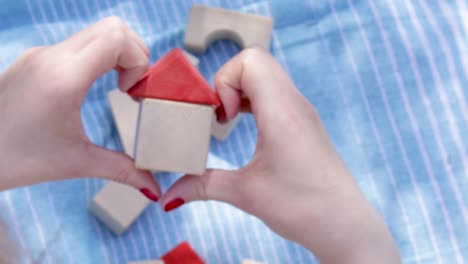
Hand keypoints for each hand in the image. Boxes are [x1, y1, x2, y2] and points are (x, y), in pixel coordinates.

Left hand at [0, 17, 160, 199]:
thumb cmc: (13, 159)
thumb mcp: (75, 163)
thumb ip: (122, 170)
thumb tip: (153, 187)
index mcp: (63, 78)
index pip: (117, 39)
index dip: (138, 61)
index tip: (131, 92)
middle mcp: (51, 57)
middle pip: (112, 28)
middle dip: (134, 54)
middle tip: (131, 88)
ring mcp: (41, 55)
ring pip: (95, 32)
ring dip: (117, 55)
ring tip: (117, 88)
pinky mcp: (35, 59)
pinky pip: (78, 44)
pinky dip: (98, 58)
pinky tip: (92, 88)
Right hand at [162, 49, 399, 262]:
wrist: (344, 225)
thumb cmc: (303, 207)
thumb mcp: (245, 194)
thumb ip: (202, 186)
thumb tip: (169, 195)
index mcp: (281, 113)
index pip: (250, 61)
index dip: (224, 81)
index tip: (221, 117)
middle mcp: (295, 103)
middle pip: (255, 61)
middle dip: (228, 82)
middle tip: (220, 116)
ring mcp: (301, 110)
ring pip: (266, 75)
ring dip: (240, 91)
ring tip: (229, 121)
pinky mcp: (303, 121)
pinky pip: (274, 92)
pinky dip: (253, 100)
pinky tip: (245, 127)